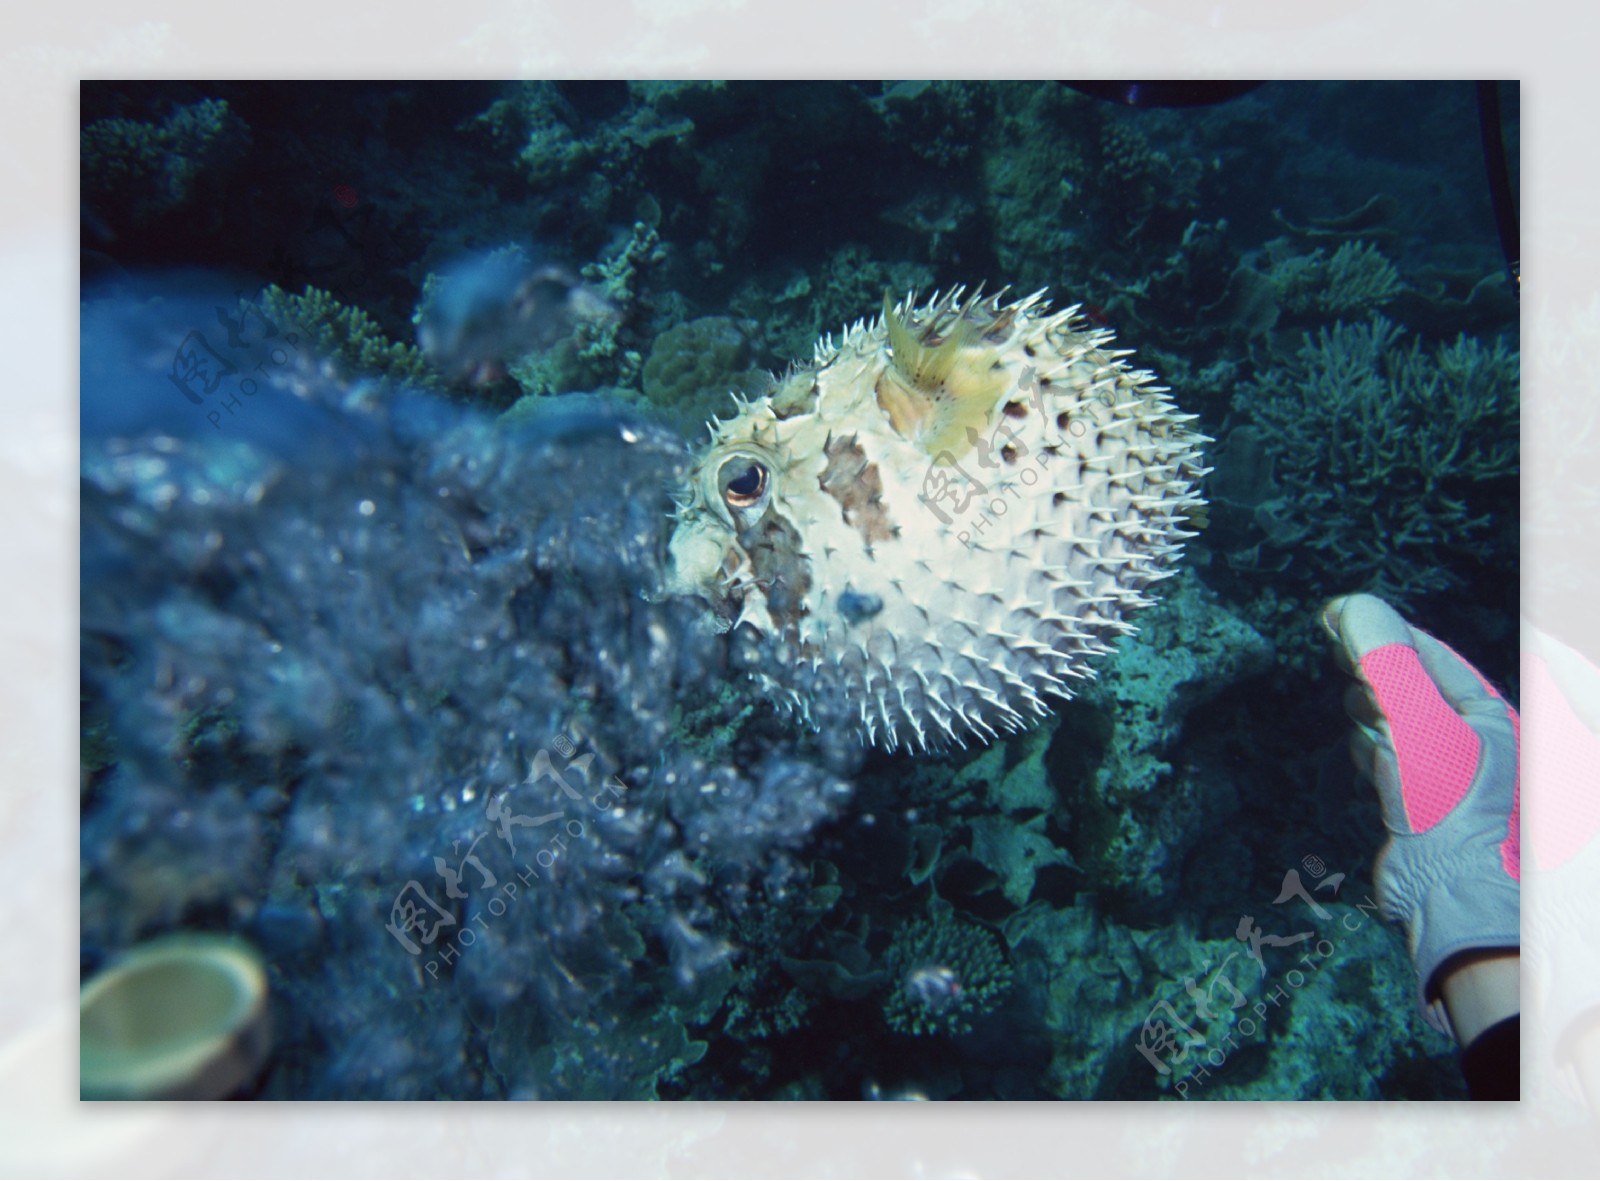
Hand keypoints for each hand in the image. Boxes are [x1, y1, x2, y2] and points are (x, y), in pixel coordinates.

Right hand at [1320, 593, 1519, 1036]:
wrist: (1454, 897)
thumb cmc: (1448, 805)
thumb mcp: (1418, 722)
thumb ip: (1386, 661)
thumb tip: (1349, 605)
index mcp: (1487, 712)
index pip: (1426, 651)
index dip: (1380, 628)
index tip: (1330, 615)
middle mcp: (1476, 739)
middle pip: (1413, 682)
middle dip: (1372, 665)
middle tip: (1330, 648)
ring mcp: (1451, 774)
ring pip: (1401, 719)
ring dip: (1371, 704)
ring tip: (1347, 695)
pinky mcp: (1424, 806)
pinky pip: (1394, 756)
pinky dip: (1372, 744)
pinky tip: (1358, 746)